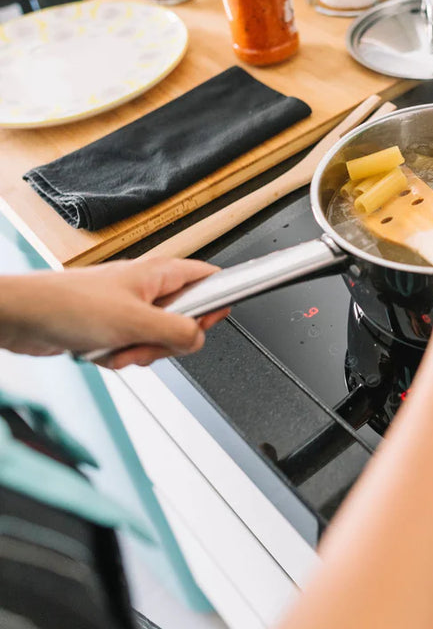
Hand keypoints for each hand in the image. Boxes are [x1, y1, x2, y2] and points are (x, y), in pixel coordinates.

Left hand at [0, 257, 229, 368]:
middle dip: (167, 342)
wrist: (22, 317)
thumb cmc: (68, 305)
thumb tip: (200, 338)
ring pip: (159, 338)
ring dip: (141, 352)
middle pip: (185, 319)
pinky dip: (122, 355)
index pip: (208, 279)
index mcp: (160, 273)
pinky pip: (134, 347)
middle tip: (149, 341)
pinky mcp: (113, 325)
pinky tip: (104, 352)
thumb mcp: (136, 322)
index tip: (209, 323)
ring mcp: (130, 307)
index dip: (215, 302)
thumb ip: (178, 331)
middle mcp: (147, 288)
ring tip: (118, 347)